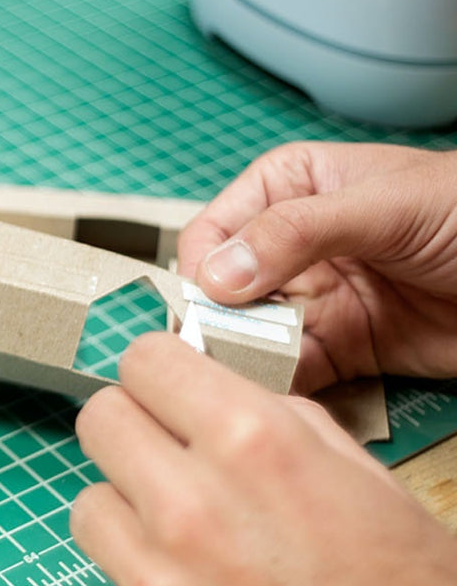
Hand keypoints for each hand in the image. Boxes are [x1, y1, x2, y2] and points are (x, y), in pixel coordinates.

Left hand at [71, 333, 456, 585]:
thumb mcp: (354, 470)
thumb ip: (268, 417)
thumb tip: (203, 394)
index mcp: (251, 444)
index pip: (143, 360)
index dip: (156, 369)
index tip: (162, 384)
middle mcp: (191, 511)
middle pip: (99, 421)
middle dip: (130, 425)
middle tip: (161, 449)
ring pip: (90, 506)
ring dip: (129, 511)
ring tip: (182, 537)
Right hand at [178, 142, 456, 392]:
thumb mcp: (383, 205)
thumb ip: (296, 231)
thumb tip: (218, 274)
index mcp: (285, 191)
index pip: (212, 232)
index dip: (201, 272)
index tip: (206, 310)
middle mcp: (286, 247)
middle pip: (223, 291)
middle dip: (218, 324)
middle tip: (220, 356)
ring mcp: (311, 300)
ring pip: (250, 335)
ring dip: (245, 359)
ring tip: (247, 380)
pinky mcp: (336, 347)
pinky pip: (289, 370)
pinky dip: (278, 385)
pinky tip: (276, 394)